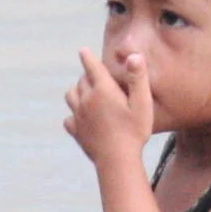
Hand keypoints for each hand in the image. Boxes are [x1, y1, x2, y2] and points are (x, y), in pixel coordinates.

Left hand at [64, 47, 154, 166]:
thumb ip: (137, 78)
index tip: (83, 51)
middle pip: (81, 81)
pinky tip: (80, 118)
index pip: (91, 66)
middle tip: (97, 76)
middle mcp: (86, 100)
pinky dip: (73, 115)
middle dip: (88, 76)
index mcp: (102, 90)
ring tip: (86, 93)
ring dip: (77, 91)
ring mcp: (78, 116)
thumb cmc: (134, 131)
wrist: (117, 160)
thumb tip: (133, 55)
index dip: (88, 57)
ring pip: (71, 96)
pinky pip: (68, 118)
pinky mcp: (76, 131)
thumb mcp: (142, 103)